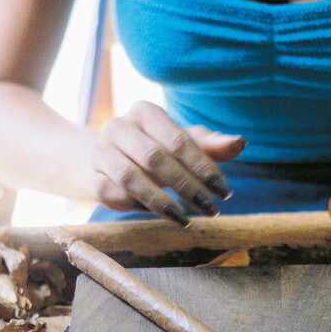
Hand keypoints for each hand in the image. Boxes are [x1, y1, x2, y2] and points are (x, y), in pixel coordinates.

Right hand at [89, 101, 245, 222]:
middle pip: (155, 159)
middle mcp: (118, 127)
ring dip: (162, 203)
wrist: (105, 158)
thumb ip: (211, 145)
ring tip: (186, 219)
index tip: (224, 191)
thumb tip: (240, 143)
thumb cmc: (155, 148)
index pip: (178, 140)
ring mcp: (100, 152)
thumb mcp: (183, 143)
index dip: (204, 167)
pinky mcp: (91, 178)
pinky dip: (136, 206)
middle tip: (211, 209)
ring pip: (130, 179)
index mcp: (145, 112)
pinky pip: (113, 195)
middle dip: (187, 187)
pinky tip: (157, 213)